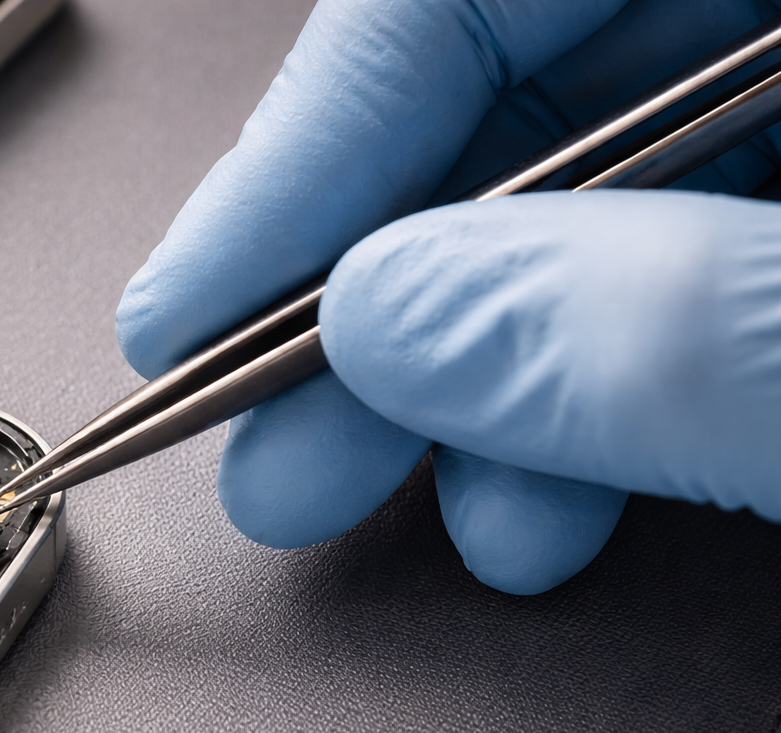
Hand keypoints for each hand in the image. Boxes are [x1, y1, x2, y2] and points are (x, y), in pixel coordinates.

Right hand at [116, 0, 780, 593]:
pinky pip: (664, 282)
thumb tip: (397, 328)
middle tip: (280, 447)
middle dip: (370, 311)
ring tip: (403, 504)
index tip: (190, 313)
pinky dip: (586, 402)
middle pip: (494, 118)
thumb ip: (651, 321)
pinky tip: (544, 495)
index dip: (296, 157)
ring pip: (573, 220)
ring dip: (465, 387)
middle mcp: (770, 12)